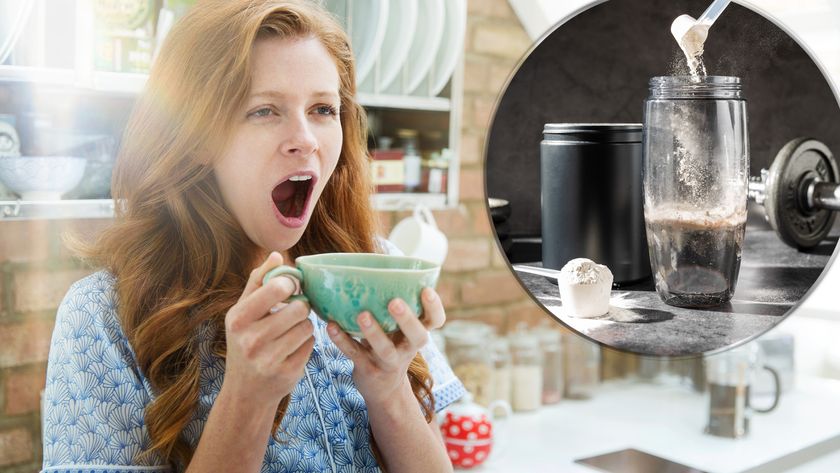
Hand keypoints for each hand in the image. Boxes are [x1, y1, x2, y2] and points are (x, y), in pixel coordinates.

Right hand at [222, 252, 314, 407]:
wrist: (246, 392)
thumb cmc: (245, 343)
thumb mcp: (242, 313)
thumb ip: (258, 282)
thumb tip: (277, 255)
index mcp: (238, 319)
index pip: (277, 288)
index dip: (291, 284)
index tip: (291, 288)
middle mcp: (251, 340)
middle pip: (299, 308)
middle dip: (300, 307)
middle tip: (293, 312)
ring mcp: (269, 359)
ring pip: (307, 327)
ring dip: (304, 326)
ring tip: (291, 331)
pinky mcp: (288, 373)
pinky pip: (311, 345)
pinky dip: (306, 343)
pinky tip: (292, 348)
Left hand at [327, 287, 444, 406]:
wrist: (383, 389)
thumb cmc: (390, 345)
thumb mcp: (399, 329)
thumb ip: (393, 304)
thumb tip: (377, 262)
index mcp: (417, 333)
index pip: (435, 321)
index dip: (434, 307)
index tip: (426, 290)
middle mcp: (408, 348)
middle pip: (417, 336)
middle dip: (407, 319)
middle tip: (395, 302)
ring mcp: (388, 361)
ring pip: (385, 349)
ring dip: (374, 332)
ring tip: (362, 314)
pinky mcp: (368, 370)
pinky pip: (355, 355)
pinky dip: (342, 340)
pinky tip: (331, 326)